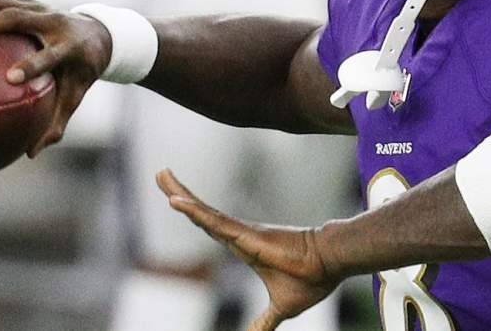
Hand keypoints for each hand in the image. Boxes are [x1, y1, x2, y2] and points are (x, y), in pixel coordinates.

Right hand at [0, 0, 113, 156]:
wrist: (96, 32)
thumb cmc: (79, 72)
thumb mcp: (74, 96)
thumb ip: (55, 123)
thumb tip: (30, 153)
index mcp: (68, 46)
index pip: (51, 54)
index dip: (33, 64)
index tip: (10, 78)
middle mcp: (50, 20)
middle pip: (16, 17)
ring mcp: (33, 5)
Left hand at [156, 170, 341, 330]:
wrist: (330, 265)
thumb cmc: (310, 280)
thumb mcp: (280, 309)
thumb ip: (263, 323)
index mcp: (244, 246)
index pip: (211, 226)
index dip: (193, 212)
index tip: (176, 197)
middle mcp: (239, 235)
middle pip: (201, 212)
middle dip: (180, 192)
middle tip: (160, 174)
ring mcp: (241, 232)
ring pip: (203, 212)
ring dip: (180, 194)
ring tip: (161, 175)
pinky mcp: (245, 234)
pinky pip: (214, 221)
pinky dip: (193, 210)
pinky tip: (175, 200)